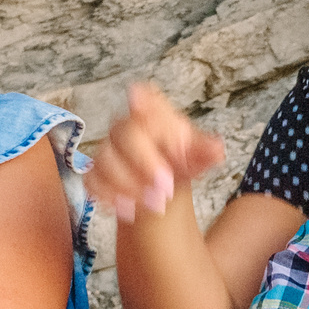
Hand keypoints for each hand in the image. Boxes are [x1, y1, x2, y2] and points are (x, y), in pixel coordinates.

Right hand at [88, 83, 226, 223]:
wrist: (163, 190)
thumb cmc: (180, 165)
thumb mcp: (197, 159)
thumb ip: (205, 152)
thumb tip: (216, 149)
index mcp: (157, 118)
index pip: (148, 98)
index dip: (142, 100)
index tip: (138, 103)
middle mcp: (129, 129)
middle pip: (125, 132)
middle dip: (145, 161)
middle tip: (166, 186)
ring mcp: (109, 150)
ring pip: (105, 159)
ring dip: (129, 184)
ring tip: (154, 204)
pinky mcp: (96, 174)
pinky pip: (92, 181)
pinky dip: (109, 196)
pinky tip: (129, 209)